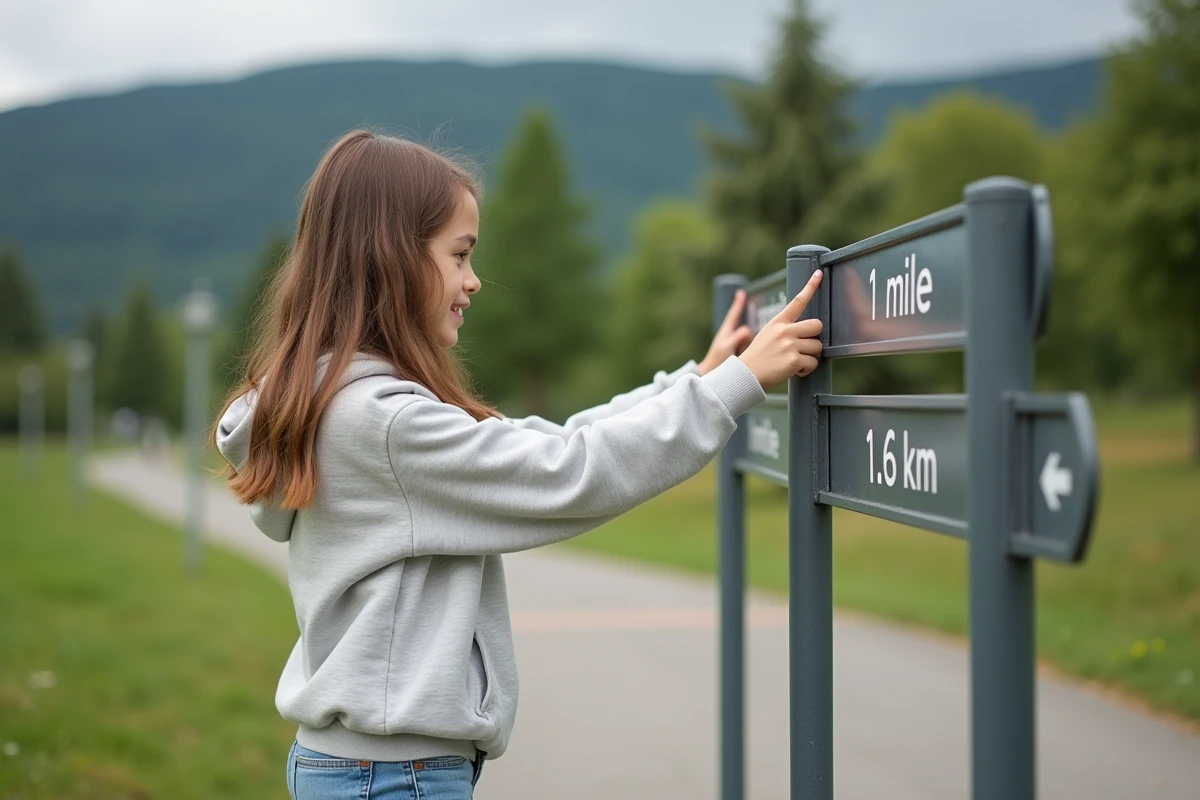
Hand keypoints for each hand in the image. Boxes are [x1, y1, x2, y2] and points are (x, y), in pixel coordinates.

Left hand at [698, 289, 753, 375]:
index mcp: (726, 332)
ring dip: (747, 347)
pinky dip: (749, 352)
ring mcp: (737, 345)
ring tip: (737, 356)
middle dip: (747, 337)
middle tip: (739, 348)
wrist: (713, 377)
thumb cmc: (716, 362)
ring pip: (750, 340)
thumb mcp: (726, 347)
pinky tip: (742, 358)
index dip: (738, 303)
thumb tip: (747, 329)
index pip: (733, 314)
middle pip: (747, 329)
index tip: (741, 293)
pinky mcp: (743, 353)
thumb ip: (737, 337)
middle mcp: (732, 336)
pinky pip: (751, 348)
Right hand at [738, 271, 823, 390]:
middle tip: (803, 347)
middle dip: (814, 337)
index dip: (810, 287)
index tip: (819, 274)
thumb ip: (784, 330)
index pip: (797, 301)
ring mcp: (789, 345)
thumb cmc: (757, 358)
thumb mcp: (767, 335)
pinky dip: (806, 370)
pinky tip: (794, 371)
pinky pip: (813, 363)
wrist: (745, 376)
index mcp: (777, 322)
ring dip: (810, 356)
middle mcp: (785, 331)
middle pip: (817, 325)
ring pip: (817, 347)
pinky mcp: (794, 360)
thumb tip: (805, 331)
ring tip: (794, 362)